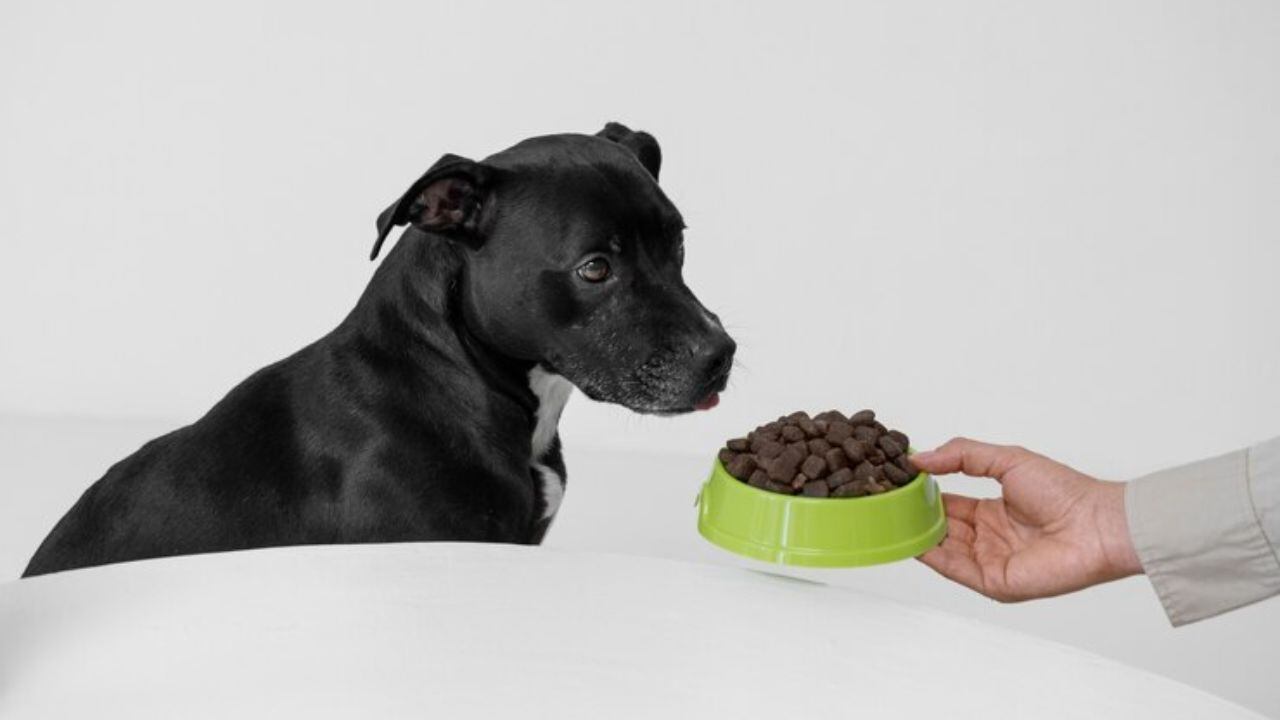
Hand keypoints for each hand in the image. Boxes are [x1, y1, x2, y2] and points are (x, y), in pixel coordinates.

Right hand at [910, 437, 1142, 601]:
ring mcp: (992, 562)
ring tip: (891, 518)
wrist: (1097, 523)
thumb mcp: (1007, 460)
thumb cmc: (1065, 491)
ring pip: (943, 550)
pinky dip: (933, 557)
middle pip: (941, 529)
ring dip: (918, 535)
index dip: (924, 495)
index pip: (949, 505)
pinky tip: (914, 540)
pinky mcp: (996, 583)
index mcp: (994, 512)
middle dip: (914, 517)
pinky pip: (956, 571)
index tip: (898, 483)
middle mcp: (990, 538)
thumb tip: (921, 458)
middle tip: (886, 502)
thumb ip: (962, 455)